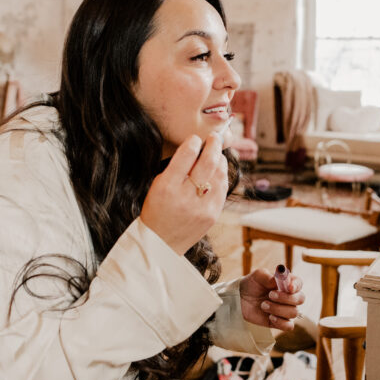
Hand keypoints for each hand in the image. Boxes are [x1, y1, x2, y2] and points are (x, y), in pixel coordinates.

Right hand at [140, 133, 228, 254]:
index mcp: (167, 187)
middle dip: (214, 145)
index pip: (186, 155)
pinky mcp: (213, 215)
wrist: (162, 242)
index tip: (195, 138)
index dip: (193, 142)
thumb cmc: (157, 210)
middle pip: (207, 162)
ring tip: (217, 152)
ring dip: (220, 159)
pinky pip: (223, 189)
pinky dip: (222, 176)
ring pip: (219, 174)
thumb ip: (176, 168)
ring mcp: (202, 207)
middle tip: (216, 136)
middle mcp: (186, 196)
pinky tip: (219, 170)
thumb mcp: (157, 186)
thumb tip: (196, 149)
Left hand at [240, 268, 304, 331]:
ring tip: (263, 305)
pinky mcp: (280, 322)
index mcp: (286, 283)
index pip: (299, 283)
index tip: (288, 287)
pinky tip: (270, 317)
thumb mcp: (257, 276)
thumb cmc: (251, 285)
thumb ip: (267, 276)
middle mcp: (289, 297)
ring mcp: (285, 310)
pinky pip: (289, 326)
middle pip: (300, 299)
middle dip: (286, 298)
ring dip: (277, 309)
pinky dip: (280, 322)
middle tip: (270, 295)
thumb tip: (277, 279)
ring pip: (294, 312)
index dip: (296, 285)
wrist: (240, 299)